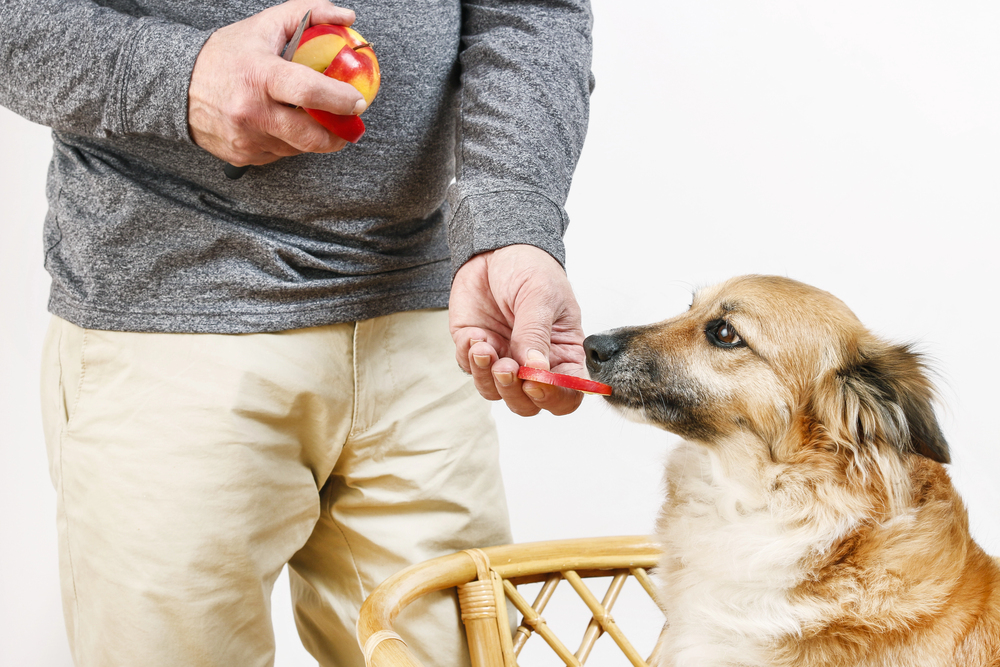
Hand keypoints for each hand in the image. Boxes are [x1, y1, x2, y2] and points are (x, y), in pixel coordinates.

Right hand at [188, 0, 365, 165]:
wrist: (175, 84)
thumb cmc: (228, 53)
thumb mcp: (266, 25)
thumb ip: (309, 14)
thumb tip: (347, 17)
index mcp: (259, 75)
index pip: (309, 92)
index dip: (339, 100)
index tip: (358, 102)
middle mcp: (251, 111)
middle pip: (310, 136)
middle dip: (338, 135)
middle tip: (349, 126)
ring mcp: (246, 138)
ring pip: (297, 148)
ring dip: (310, 137)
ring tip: (309, 119)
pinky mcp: (242, 156)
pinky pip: (279, 154)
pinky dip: (287, 143)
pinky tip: (280, 126)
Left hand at [450, 245, 585, 416]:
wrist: (495, 247)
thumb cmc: (530, 268)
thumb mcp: (540, 296)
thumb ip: (536, 333)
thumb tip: (536, 370)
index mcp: (563, 353)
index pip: (567, 394)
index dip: (554, 397)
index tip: (536, 381)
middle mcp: (534, 363)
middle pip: (528, 404)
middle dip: (514, 391)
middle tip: (506, 366)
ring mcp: (504, 357)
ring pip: (495, 392)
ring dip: (488, 377)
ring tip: (484, 347)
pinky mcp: (476, 349)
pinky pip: (469, 368)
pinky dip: (469, 357)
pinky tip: (474, 335)